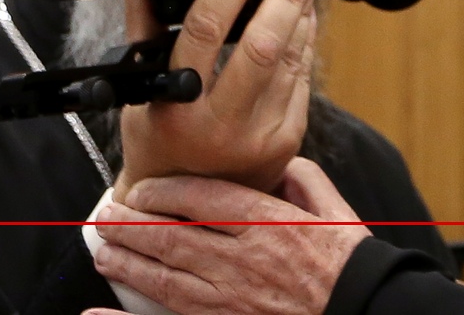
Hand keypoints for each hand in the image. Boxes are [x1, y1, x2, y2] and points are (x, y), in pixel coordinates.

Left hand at [95, 159, 371, 314]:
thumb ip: (305, 179)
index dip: (163, 190)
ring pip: (164, 278)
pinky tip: (99, 313)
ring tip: (103, 249)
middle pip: (171, 236)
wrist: (364, 311)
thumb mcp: (337, 211)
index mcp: (269, 224)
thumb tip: (278, 164)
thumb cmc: (351, 265)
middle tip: (106, 214)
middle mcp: (243, 260)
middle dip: (131, 224)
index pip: (201, 197)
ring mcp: (231, 298)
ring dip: (126, 262)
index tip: (143, 187)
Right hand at [114, 0, 318, 201]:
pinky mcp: (287, 139)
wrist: (188, 208)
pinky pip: (301, 79)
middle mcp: (221, 123)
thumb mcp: (140, 93)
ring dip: (301, 14)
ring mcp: (260, 134)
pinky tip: (305, 17)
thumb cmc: (159, 143)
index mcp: (178, 105)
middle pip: (262, 46)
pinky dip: (304, 43)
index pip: (206, 31)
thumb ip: (145, 34)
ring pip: (289, 60)